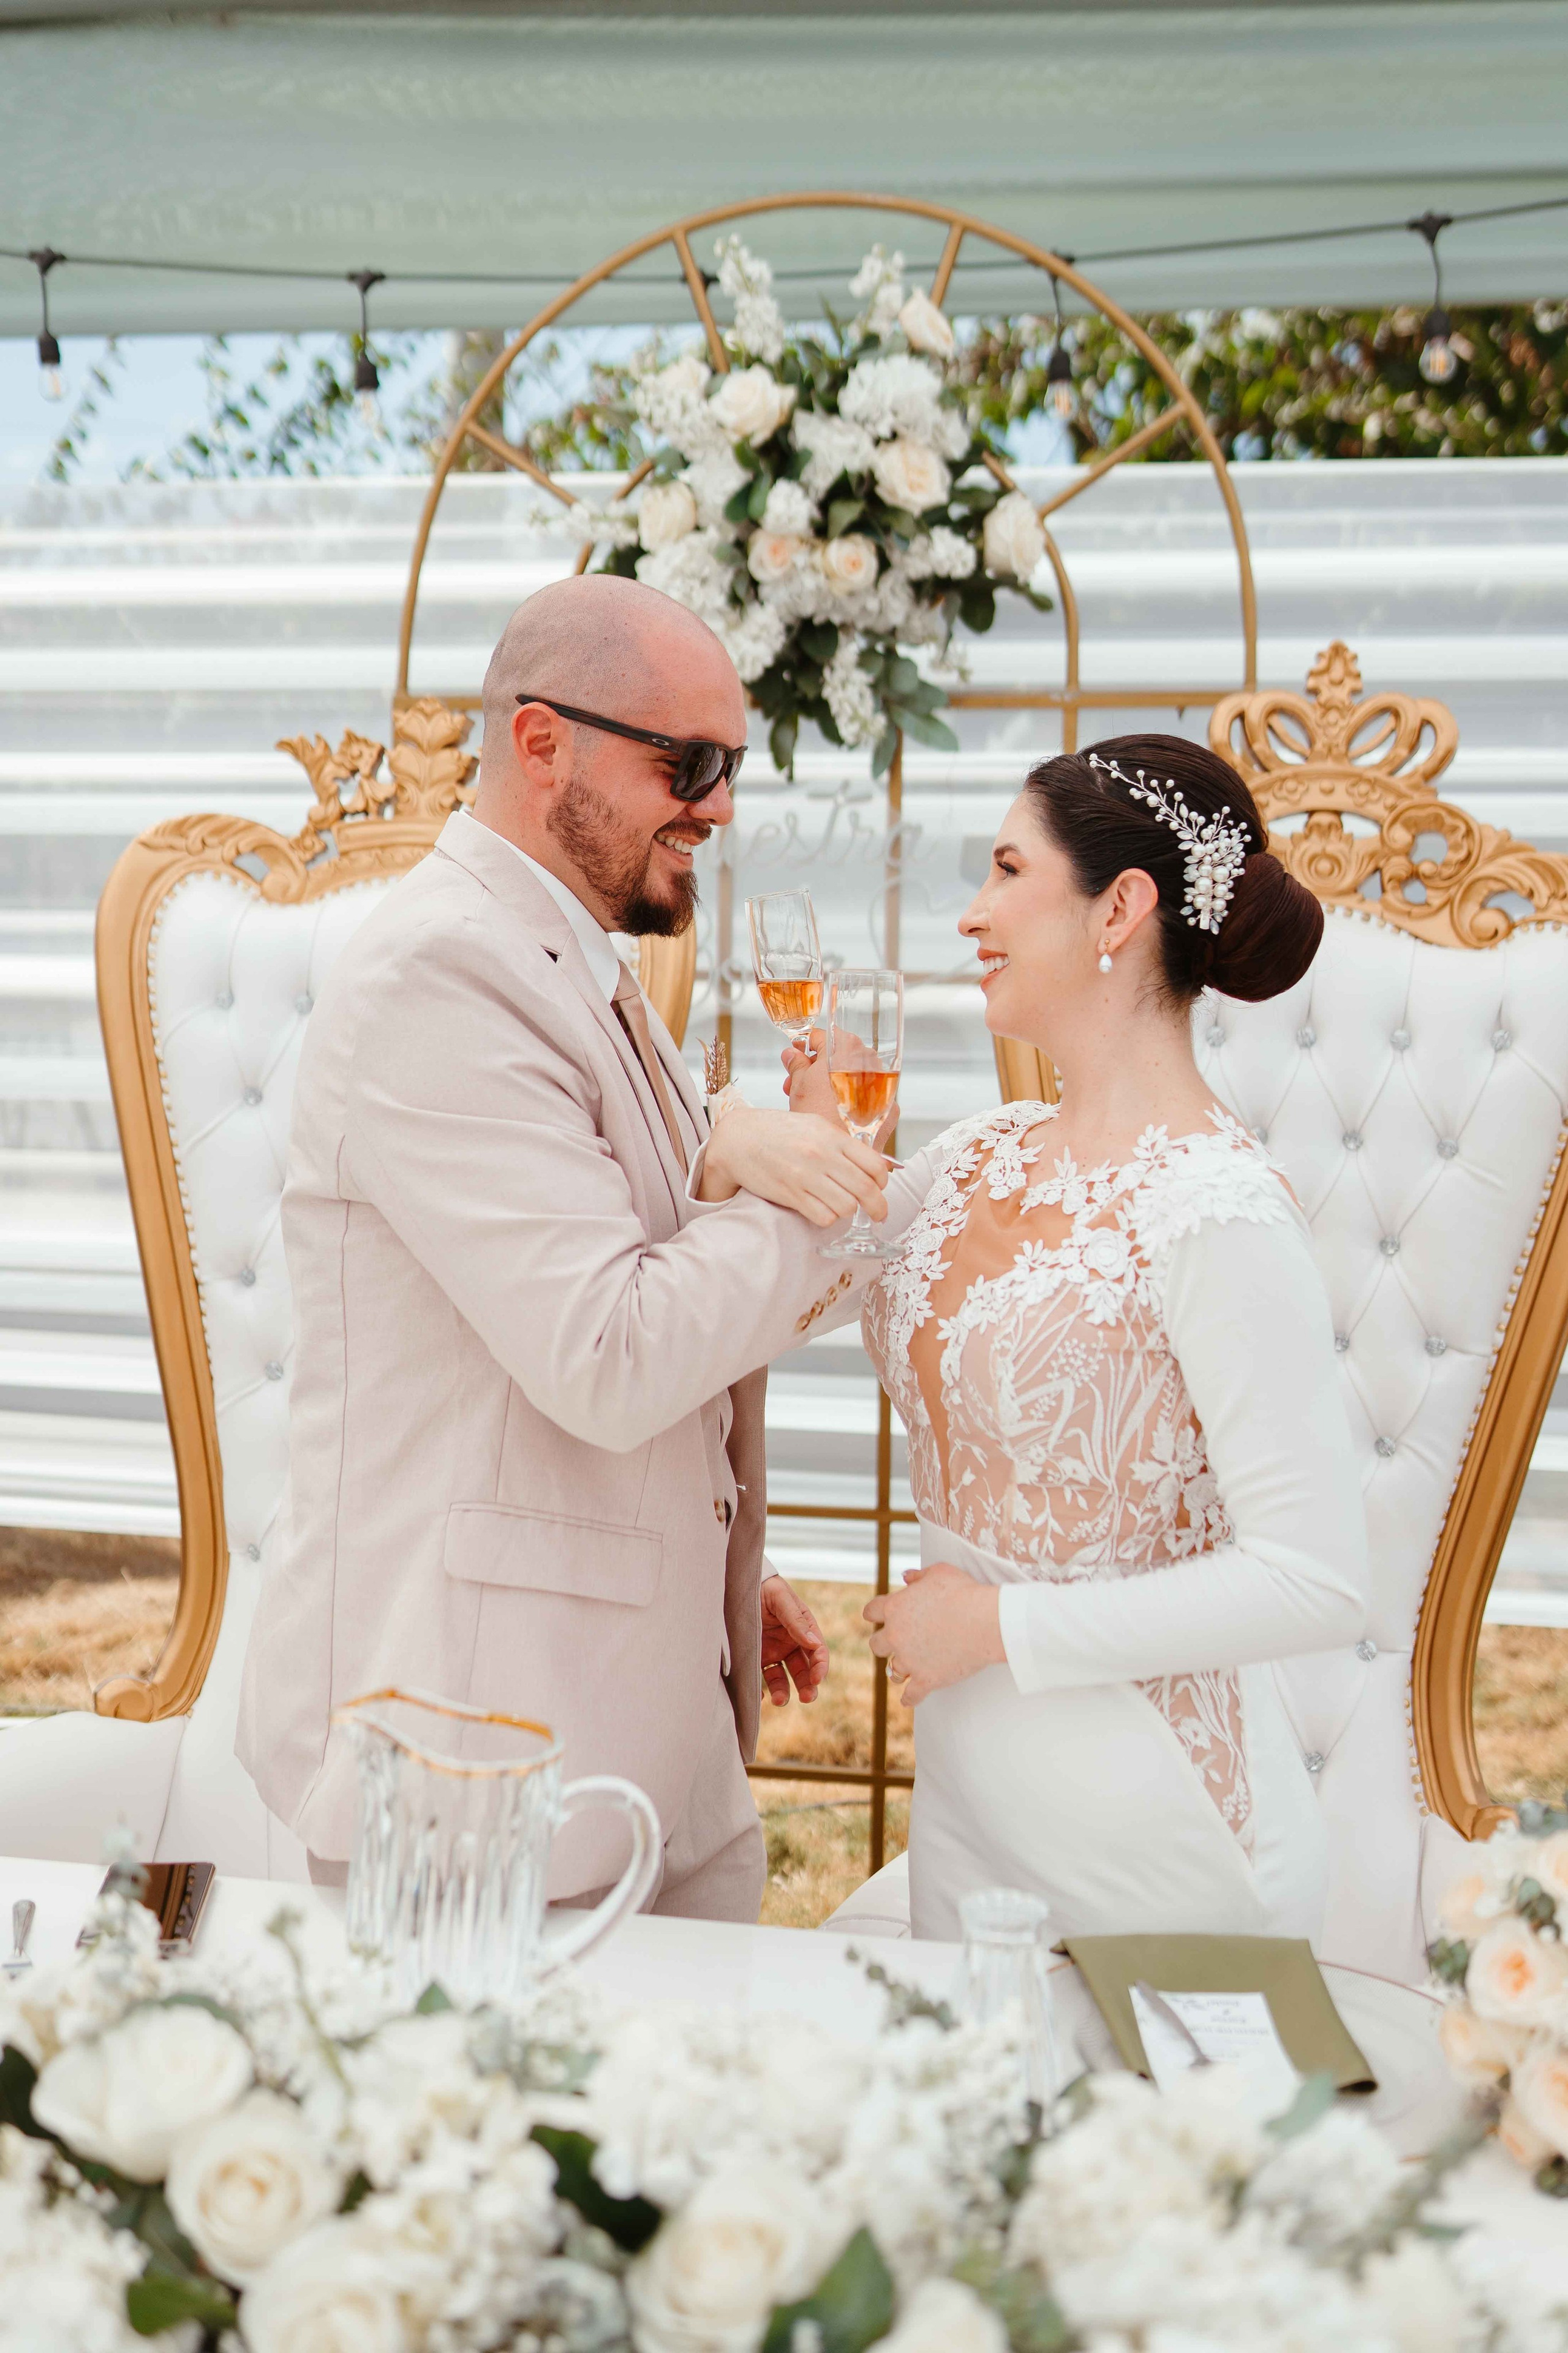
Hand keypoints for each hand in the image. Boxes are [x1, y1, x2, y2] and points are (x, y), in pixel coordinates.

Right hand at [696, 1104, 887, 1228]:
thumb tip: (872, 1163)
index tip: (880, 1187)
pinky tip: (824, 1211)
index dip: (882, 1181)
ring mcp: (806, 1176)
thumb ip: (842, 1143)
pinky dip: (829, 1218)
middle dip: (878, 1207)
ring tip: (844, 1207)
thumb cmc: (777, 1131)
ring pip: (847, 1207)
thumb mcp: (814, 1125)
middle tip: (878, 1214)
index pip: (875, 1165)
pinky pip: (823, 1217)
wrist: (738, 1138)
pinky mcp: (790, 1195)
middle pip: (866, 1190)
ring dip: (849, 1211)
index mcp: (832, 1137)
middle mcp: (822, 1156)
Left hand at [761, 1574, 828, 1705]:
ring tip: (779, 1701)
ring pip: (783, 1679)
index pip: (817, 1651)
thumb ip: (795, 1620)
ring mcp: (773, 1652)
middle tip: (807, 1698)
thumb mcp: (780, 1598)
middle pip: (804, 1670)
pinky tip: (759, 1695)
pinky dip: (761, 1690)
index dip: (820, 1666)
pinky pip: (760, 1679)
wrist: (736, 1585)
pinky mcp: (756, 1659)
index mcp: (803, 1628)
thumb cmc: (763, 1587)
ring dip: (784, 1692)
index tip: (816, 1679)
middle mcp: (790, 1643)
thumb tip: (813, 1644)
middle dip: (808, 1686)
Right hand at [784, 1030, 898, 1153]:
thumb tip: (791, 1055)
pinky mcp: (888, 1106)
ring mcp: (881, 1083)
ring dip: (835, 1082)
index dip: (805, 1045)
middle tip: (800, 1082)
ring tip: (815, 1100)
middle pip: (839, 1055)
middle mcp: (869, 1061)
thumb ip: (796, 1064)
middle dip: (817, 1067)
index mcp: (845, 1048)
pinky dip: (853, 1099)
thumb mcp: (799, 1086)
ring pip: (854, 1075)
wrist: (840, 1151)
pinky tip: (837, 1112)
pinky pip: (868, 1095)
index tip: (798, 1053)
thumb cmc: (819, 1119)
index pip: (822, 1036)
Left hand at [863, 1564, 1003, 1706]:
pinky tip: (908, 1699)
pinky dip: (909, 1698)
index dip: (874, 1613)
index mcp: (895, 1608)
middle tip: (896, 1642)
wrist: (986, 1621)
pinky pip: (911, 1695)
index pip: (871, 1611)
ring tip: (905, 1669)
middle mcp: (896, 1635)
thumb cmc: (965, 1593)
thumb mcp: (940, 1572)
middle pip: (877, 1644)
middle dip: (885, 1643)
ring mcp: (910, 1660)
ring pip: (893, 1670)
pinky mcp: (926, 1680)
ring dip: (899, 1668)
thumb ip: (919, 1575)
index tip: (875, 1616)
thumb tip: (906, 1577)